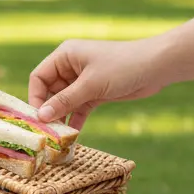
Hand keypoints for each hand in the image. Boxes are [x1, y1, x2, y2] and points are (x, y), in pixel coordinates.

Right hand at [28, 37, 166, 128]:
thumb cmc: (122, 67)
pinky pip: (78, 108)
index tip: (37, 117)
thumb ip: (65, 101)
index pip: (39, 77)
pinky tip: (74, 134)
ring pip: (64, 102)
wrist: (158, 66)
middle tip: (47, 131)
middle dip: (48, 111)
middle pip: (49, 92)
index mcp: (64, 56)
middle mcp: (70, 67)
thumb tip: (41, 117)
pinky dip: (76, 119)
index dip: (35, 97)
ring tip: (59, 137)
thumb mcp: (91, 85)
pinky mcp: (95, 93)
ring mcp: (82, 81)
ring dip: (62, 118)